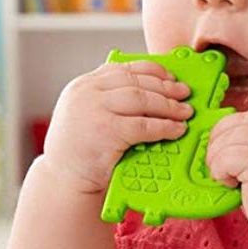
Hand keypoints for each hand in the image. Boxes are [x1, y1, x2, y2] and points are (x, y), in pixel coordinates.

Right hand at [39, 56, 194, 196]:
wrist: (63, 180)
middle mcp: (87, 92)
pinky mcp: (105, 131)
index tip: (170, 77)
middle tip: (184, 94)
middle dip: (165, 87)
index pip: (123, 68)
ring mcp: (94, 110)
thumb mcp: (86, 115)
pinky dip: (164, 126)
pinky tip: (176, 129)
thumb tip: (151, 92)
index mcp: (83, 85)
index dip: (151, 71)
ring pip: (141, 99)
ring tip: (185, 112)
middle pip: (136, 81)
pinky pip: (143, 125)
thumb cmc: (79, 152)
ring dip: (168, 106)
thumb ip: (108, 100)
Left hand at [203, 110, 247, 244]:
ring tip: (226, 180)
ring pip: (226, 138)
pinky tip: (232, 186)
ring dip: (217, 161)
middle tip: (218, 168)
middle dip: (217, 144)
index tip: (222, 154)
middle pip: (235, 122)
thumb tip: (222, 150)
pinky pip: (225, 156)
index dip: (229, 133)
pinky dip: (220, 172)